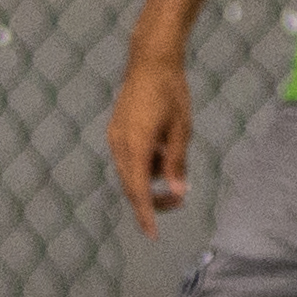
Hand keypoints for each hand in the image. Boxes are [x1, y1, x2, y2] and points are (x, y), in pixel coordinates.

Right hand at [107, 56, 194, 234]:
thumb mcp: (182, 129)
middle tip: (178, 202)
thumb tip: (177, 193)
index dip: (146, 214)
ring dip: (149, 180)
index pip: (139, 190)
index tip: (153, 235)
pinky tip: (160, 150)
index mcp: (136, 144)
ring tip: (172, 164)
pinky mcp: (116, 131)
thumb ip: (177, 163)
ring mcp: (114, 138)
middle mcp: (119, 144)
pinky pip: (128, 159)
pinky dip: (144, 165)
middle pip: (131, 186)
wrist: (150, 61)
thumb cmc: (171, 92)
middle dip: (151, 201)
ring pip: (130, 174)